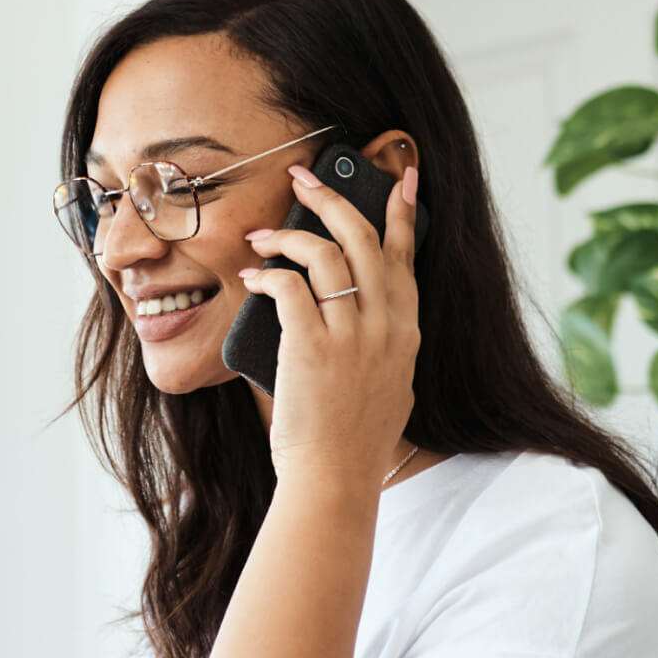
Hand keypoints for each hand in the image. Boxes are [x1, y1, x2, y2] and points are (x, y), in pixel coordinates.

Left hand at [239, 164, 420, 485]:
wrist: (335, 481)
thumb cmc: (354, 442)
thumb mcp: (391, 388)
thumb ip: (386, 348)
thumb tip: (364, 318)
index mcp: (406, 334)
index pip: (405, 258)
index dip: (401, 212)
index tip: (400, 177)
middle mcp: (385, 327)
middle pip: (363, 240)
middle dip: (332, 199)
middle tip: (303, 178)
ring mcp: (351, 336)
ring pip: (325, 254)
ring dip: (288, 234)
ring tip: (261, 235)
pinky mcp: (312, 347)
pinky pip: (289, 287)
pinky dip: (267, 274)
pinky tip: (252, 277)